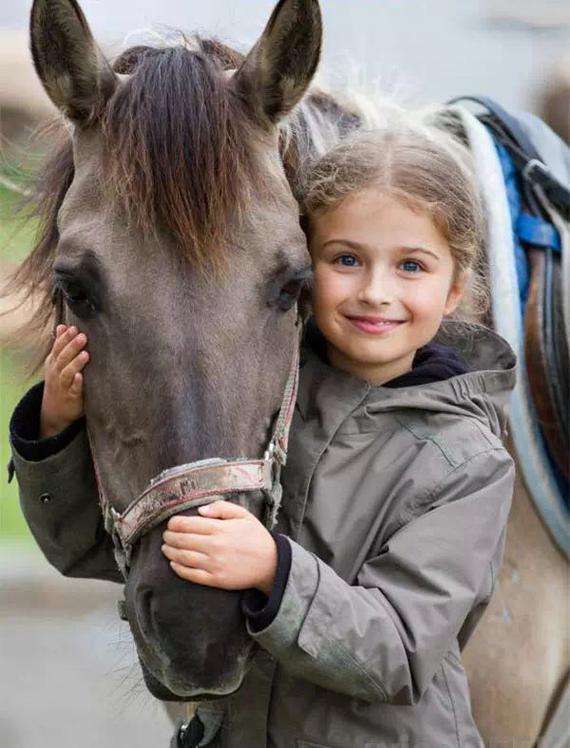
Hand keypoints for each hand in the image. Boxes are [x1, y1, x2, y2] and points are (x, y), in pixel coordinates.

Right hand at [40, 325, 88, 437]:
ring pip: (67, 373)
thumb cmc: (60, 381)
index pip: (58, 348)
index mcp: (53, 362)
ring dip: (76, 363)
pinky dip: (76, 383)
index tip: (74, 328)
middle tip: (83, 336)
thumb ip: (61, 345)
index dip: (65, 338)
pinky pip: (73, 390)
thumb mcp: (56, 363)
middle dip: (72, 347)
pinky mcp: (71, 397)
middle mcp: (57, 373)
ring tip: (85, 354)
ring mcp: (63, 385)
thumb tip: (62, 326)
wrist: (54, 411)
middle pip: (63, 358)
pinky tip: (81, 377)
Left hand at [162, 501, 277, 594]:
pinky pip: (191, 575)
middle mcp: (214, 546)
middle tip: (166, 535)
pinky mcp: (215, 579)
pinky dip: (179, 569)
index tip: (171, 523)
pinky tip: (173, 564)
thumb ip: (221, 508)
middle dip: (170, 536)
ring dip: (170, 552)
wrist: (270, 563)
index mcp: (220, 529)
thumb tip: (200, 511)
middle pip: (182, 540)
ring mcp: (214, 564)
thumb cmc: (255, 536)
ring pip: (183, 557)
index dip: (175, 523)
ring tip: (166, 548)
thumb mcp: (243, 515)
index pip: (188, 524)